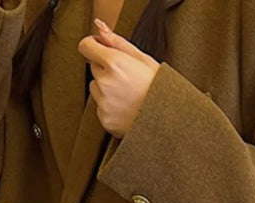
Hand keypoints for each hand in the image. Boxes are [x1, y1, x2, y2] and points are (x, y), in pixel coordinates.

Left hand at [78, 18, 160, 139]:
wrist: (168, 121)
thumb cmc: (160, 88)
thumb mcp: (144, 59)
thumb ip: (118, 42)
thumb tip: (100, 28)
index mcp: (115, 63)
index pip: (86, 46)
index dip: (94, 45)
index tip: (102, 48)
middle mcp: (105, 82)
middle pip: (93, 67)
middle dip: (105, 69)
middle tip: (127, 78)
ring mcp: (104, 102)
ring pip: (95, 88)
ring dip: (106, 88)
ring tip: (128, 95)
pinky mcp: (105, 118)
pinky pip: (100, 107)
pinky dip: (110, 106)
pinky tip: (127, 108)